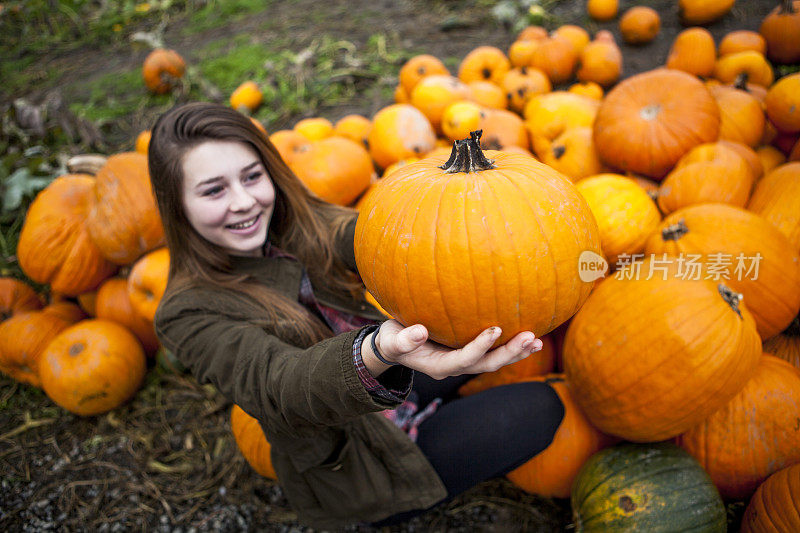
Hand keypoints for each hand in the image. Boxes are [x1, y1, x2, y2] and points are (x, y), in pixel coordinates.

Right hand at [363, 320, 543, 379]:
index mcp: (439, 366)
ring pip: (494, 362)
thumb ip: (403, 339)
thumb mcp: (391, 340)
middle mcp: (455, 367)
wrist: (394, 346)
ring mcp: (464, 362)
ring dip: (516, 352)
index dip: (480, 346)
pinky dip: (512, 348)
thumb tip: (419, 332)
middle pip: (487, 365)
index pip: (464, 359)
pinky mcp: (468, 353)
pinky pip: (494, 353)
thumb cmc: (391, 340)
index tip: (496, 328)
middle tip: (531, 337)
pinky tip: (532, 339)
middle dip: (509, 352)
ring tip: (538, 341)